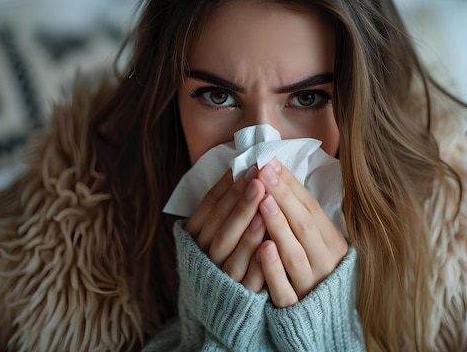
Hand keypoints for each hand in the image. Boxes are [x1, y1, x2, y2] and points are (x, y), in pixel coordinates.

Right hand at [185, 166, 267, 289]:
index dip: (227, 187)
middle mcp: (204, 257)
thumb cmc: (225, 249)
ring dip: (248, 231)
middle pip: (221, 230)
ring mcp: (222, 278)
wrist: (222, 299)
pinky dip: (259, 264)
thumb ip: (227, 201)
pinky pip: (249, 282)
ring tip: (264, 208)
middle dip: (240, 204)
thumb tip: (244, 166)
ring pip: (231, 255)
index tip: (246, 168)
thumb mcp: (218, 224)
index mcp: (195, 236)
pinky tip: (271, 245)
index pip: (209, 208)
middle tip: (258, 180)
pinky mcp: (241, 296)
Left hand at [255, 158, 347, 307]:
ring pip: (294, 253)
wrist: (321, 316)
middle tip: (264, 172)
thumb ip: (301, 212)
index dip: (290, 185)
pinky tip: (263, 248)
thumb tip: (278, 172)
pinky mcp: (295, 306)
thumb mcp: (315, 239)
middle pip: (303, 225)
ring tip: (263, 200)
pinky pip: (284, 288)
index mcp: (332, 241)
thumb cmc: (312, 265)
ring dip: (278, 225)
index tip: (271, 163)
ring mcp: (310, 284)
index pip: (311, 208)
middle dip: (282, 196)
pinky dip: (274, 269)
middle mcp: (325, 261)